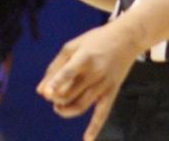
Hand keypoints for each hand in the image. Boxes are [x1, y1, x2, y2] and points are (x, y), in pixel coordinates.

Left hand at [37, 21, 142, 140]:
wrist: (127, 38)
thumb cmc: (96, 40)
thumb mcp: (73, 45)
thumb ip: (55, 67)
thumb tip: (41, 91)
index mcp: (85, 57)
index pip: (69, 72)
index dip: (56, 83)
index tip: (46, 94)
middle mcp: (96, 72)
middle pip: (71, 93)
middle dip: (56, 98)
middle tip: (52, 96)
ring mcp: (105, 84)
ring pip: (81, 105)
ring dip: (65, 110)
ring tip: (59, 107)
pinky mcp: (112, 92)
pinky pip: (103, 113)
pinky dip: (95, 127)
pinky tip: (87, 139)